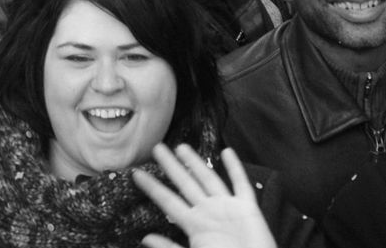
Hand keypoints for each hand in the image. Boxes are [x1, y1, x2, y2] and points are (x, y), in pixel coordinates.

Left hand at [133, 146, 275, 247]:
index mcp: (194, 225)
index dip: (153, 187)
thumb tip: (145, 239)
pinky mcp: (248, 209)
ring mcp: (228, 208)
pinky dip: (235, 168)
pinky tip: (227, 152)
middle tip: (157, 148)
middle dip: (171, 166)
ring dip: (196, 163)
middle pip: (186, 183)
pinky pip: (241, 185)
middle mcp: (209, 212)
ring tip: (182, 147)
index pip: (168, 201)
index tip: (137, 174)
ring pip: (209, 179)